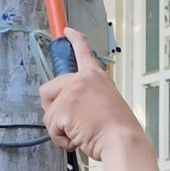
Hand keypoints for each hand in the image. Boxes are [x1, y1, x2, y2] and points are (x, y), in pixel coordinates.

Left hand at [39, 29, 146, 160]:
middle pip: (47, 89)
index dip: (75, 40)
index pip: (84, 52)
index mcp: (96, 77)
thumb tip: (69, 108)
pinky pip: (51, 127)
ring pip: (48, 113)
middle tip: (68, 122)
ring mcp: (71, 93)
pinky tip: (78, 139)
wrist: (122, 139)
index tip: (67, 31)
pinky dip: (61, 139)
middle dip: (51, 109)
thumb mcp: (106, 102)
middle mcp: (81, 80)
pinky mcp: (64, 109)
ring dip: (59, 129)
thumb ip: (87, 97)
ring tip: (80, 132)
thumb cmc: (118, 129)